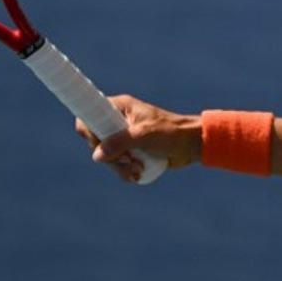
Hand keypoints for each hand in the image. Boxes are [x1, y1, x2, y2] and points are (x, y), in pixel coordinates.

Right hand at [75, 95, 201, 182]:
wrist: (192, 145)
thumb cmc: (171, 132)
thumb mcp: (144, 135)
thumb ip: (120, 142)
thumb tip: (97, 156)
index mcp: (120, 108)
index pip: (90, 114)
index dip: (89, 130)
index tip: (100, 144)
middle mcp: (118, 121)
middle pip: (96, 141)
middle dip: (110, 156)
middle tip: (127, 160)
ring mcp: (124, 137)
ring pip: (106, 157)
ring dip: (119, 168)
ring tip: (137, 169)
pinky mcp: (130, 151)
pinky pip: (117, 165)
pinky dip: (125, 172)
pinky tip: (138, 173)